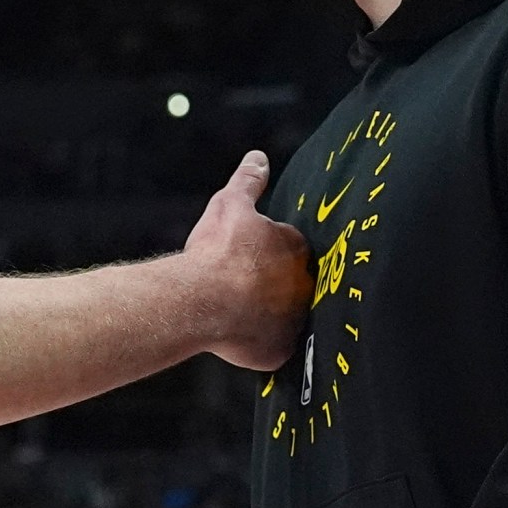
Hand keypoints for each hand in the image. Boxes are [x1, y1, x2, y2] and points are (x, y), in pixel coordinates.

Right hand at [185, 152, 312, 370]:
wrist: (203, 298)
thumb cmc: (218, 250)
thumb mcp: (231, 204)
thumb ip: (248, 181)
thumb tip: (259, 157)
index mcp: (296, 249)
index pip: (288, 248)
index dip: (264, 253)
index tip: (244, 257)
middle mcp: (303, 286)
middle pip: (289, 284)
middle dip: (269, 284)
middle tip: (238, 285)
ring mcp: (294, 321)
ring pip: (283, 316)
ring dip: (265, 313)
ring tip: (236, 310)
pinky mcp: (280, 350)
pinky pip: (272, 346)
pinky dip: (258, 342)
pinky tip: (238, 334)